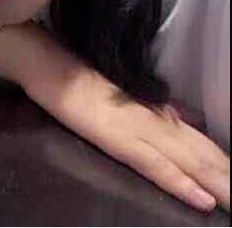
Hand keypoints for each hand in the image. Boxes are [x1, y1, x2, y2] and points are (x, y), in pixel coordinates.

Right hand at [26, 68, 229, 213]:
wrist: (58, 70)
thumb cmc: (91, 86)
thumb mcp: (134, 99)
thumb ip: (165, 110)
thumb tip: (193, 118)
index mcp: (165, 116)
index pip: (208, 147)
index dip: (229, 168)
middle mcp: (162, 124)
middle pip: (209, 158)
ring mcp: (143, 132)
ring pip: (192, 164)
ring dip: (222, 186)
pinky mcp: (122, 140)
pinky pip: (157, 167)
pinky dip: (183, 185)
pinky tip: (205, 202)